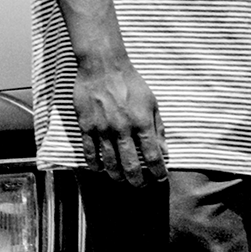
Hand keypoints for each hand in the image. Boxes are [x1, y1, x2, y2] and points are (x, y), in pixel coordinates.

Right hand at [73, 52, 167, 186]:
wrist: (103, 66)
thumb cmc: (131, 82)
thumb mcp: (151, 102)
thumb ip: (158, 128)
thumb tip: (164, 151)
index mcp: (142, 122)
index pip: (153, 156)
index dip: (158, 172)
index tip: (160, 179)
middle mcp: (123, 129)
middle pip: (131, 165)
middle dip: (137, 180)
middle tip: (140, 185)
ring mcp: (103, 129)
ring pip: (110, 163)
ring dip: (117, 176)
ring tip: (121, 179)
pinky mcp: (86, 126)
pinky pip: (90, 152)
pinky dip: (95, 165)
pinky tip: (99, 170)